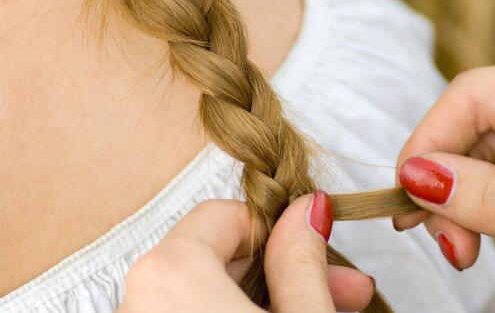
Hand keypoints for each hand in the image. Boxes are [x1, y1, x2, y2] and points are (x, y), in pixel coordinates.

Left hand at [118, 195, 373, 312]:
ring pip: (203, 295)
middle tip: (341, 288)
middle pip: (213, 257)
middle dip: (281, 269)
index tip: (318, 247)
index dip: (279, 228)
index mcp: (171, 277)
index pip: (224, 215)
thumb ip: (303, 259)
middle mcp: (136, 302)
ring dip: (264, 300)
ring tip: (322, 311)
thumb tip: (307, 209)